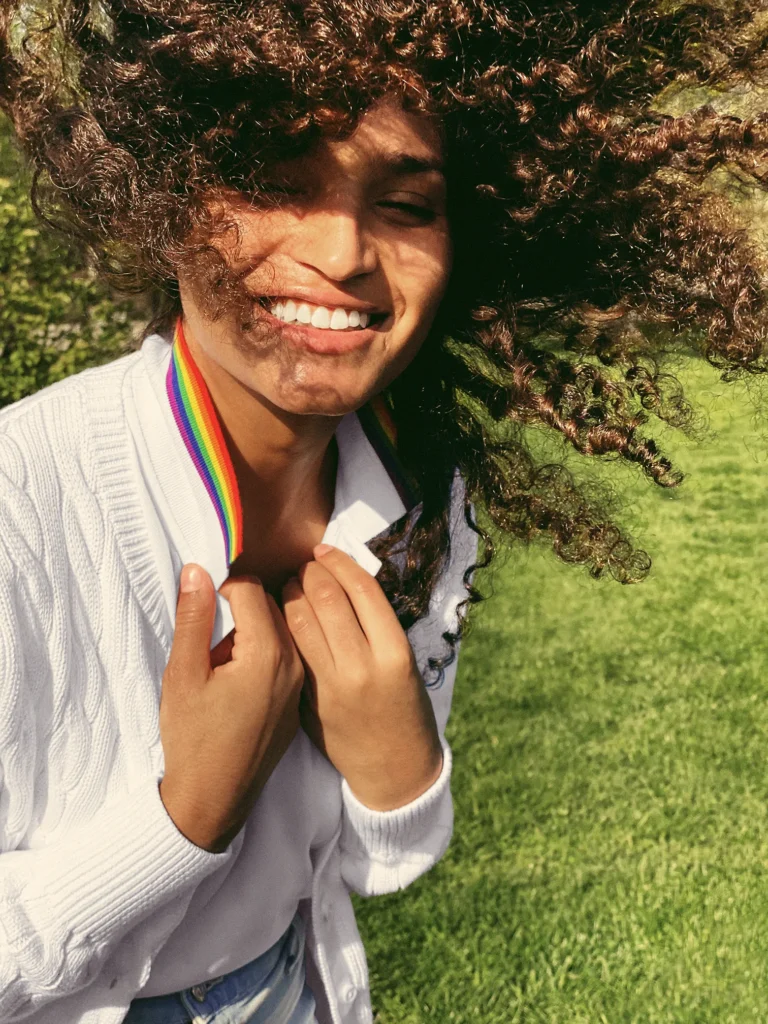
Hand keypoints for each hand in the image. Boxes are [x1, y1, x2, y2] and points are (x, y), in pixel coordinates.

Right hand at [159, 564, 304, 852]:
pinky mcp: (297, 703)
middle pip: (271, 606)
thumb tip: (198, 570)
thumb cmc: (192, 739)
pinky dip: (265, 655)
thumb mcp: (183, 674)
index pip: (250, 588)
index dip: (220, 589)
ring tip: (223, 659)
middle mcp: (294, 665)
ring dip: (253, 631)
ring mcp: (300, 685)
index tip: (201, 606)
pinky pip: (287, 660)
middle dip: (239, 609)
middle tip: (210, 635)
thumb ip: (193, 618)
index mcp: (268, 653)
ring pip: (282, 632)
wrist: (212, 803)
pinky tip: (238, 680)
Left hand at [281, 544, 442, 810]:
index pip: (362, 590)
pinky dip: (281, 626)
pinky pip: (290, 652)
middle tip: (304, 565)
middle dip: (310, 573)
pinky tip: (280, 614)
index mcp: (394, 653)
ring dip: (290, 595)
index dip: (338, 563)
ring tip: (291, 585)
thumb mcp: (405, 662)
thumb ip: (375, 625)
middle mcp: (362, 667)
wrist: (394, 768)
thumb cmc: (405, 707)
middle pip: (327, 600)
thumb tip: (341, 579)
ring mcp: (332, 687)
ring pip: (300, 623)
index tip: (324, 551)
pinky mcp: (308, 704)